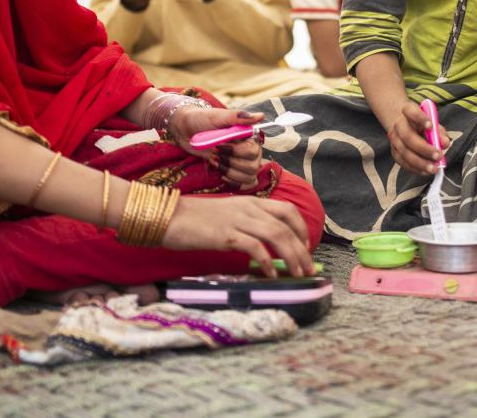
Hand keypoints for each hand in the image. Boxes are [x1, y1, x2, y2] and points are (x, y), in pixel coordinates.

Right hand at [162, 195, 312, 277]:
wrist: (167, 217)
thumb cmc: (194, 220)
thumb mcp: (227, 216)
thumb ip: (246, 225)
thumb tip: (265, 246)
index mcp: (250, 202)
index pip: (287, 210)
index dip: (301, 229)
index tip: (306, 248)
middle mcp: (248, 208)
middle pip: (286, 225)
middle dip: (302, 249)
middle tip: (309, 269)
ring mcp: (238, 219)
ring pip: (276, 234)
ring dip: (292, 256)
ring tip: (298, 275)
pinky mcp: (226, 235)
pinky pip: (255, 247)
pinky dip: (268, 261)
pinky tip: (271, 274)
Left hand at [169, 106, 265, 189]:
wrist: (187, 130)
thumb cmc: (202, 119)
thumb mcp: (218, 116)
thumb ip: (239, 116)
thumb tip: (261, 116)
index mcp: (248, 135)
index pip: (253, 151)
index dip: (236, 152)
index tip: (219, 145)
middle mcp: (249, 148)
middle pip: (253, 166)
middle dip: (231, 163)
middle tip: (215, 153)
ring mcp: (242, 161)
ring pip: (249, 176)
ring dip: (230, 172)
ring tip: (215, 161)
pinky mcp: (235, 170)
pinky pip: (246, 184)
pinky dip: (234, 182)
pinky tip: (222, 174)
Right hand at [386, 101, 446, 174]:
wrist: (405, 125)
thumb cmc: (423, 124)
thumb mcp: (433, 123)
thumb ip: (439, 132)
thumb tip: (445, 143)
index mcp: (408, 111)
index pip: (410, 111)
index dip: (420, 118)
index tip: (431, 125)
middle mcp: (398, 125)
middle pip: (408, 137)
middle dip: (424, 148)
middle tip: (438, 156)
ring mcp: (394, 139)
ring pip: (405, 152)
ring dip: (420, 162)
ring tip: (434, 168)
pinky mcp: (394, 152)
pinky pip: (403, 162)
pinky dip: (415, 169)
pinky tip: (426, 171)